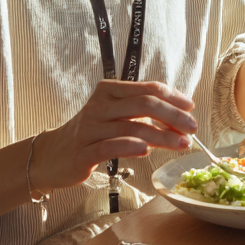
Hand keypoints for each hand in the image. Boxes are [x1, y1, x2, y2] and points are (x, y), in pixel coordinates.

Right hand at [28, 79, 196, 193]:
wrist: (52, 155)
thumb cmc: (91, 134)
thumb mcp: (115, 116)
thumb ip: (141, 114)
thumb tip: (178, 117)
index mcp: (109, 90)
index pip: (147, 89)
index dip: (172, 97)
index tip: (190, 107)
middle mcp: (99, 105)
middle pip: (144, 105)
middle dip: (173, 116)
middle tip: (192, 128)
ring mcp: (90, 128)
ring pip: (133, 127)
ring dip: (162, 136)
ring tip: (181, 144)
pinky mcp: (83, 152)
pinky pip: (111, 146)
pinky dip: (132, 147)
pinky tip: (148, 151)